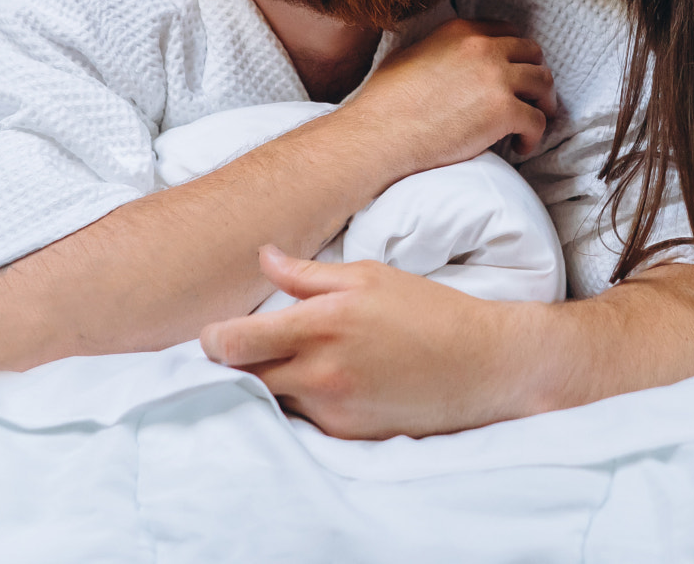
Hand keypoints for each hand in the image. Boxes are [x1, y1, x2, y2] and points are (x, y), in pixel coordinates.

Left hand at [202, 247, 544, 438]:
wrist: (481, 366)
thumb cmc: (427, 312)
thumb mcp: (369, 276)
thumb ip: (307, 274)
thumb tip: (263, 257)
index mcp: (322, 324)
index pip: (232, 344)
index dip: (212, 341)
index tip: (215, 335)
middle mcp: (320, 373)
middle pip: (240, 379)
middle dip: (232, 366)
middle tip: (240, 352)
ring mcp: (332, 410)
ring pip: (270, 401)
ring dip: (269, 385)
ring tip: (290, 366)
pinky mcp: (345, 437)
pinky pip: (302, 421)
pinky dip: (302, 404)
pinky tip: (326, 387)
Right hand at [344, 19, 554, 174]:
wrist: (380, 134)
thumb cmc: (385, 103)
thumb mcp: (409, 55)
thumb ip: (437, 49)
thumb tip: (444, 59)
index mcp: (461, 32)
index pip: (507, 32)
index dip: (516, 54)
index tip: (514, 72)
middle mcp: (483, 48)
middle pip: (532, 53)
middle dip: (534, 75)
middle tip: (530, 98)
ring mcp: (496, 78)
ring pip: (543, 83)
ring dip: (542, 103)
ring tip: (529, 122)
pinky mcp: (504, 111)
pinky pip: (537, 121)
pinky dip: (534, 136)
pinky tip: (520, 146)